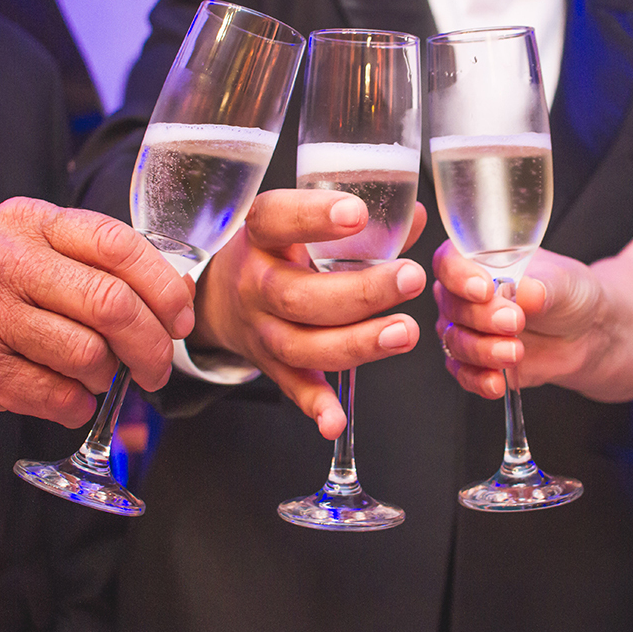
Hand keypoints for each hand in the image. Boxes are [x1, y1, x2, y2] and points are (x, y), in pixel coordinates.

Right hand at [0, 197, 194, 427]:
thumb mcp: (27, 246)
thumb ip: (93, 260)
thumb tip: (177, 293)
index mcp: (29, 221)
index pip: (117, 245)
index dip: (162, 286)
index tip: (180, 317)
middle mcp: (5, 261)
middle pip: (111, 304)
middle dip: (152, 344)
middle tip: (159, 365)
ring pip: (88, 355)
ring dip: (111, 376)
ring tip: (102, 375)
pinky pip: (56, 395)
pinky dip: (78, 404)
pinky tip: (72, 395)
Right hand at [191, 188, 427, 439]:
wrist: (220, 301)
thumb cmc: (275, 254)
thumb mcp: (302, 227)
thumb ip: (359, 223)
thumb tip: (412, 216)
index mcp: (261, 237)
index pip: (275, 219)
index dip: (313, 216)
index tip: (356, 212)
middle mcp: (254, 285)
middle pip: (298, 296)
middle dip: (359, 292)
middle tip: (410, 279)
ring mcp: (261, 331)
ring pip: (301, 346)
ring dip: (356, 343)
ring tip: (405, 332)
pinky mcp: (271, 367)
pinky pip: (293, 389)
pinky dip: (316, 407)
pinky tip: (336, 419)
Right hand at [431, 241, 600, 398]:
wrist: (585, 333)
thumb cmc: (569, 294)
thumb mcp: (563, 282)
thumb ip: (542, 286)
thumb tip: (526, 291)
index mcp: (477, 260)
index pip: (450, 262)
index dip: (460, 276)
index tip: (485, 290)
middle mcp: (463, 294)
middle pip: (451, 305)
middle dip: (482, 317)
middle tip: (514, 322)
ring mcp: (465, 329)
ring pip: (455, 341)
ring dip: (483, 350)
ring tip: (516, 351)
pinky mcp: (473, 362)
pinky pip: (462, 373)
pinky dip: (477, 379)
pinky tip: (497, 381)